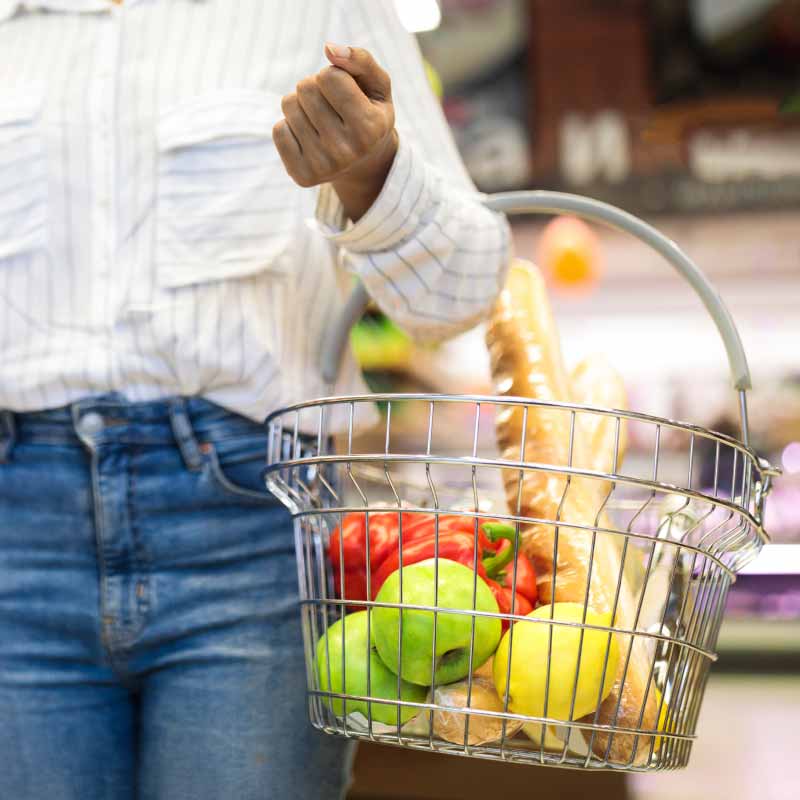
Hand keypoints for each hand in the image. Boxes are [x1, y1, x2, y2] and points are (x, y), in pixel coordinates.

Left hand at [273, 44, 398, 220]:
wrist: (365, 164)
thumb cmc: (369, 113)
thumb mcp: (377, 85)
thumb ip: (360, 60)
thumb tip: (329, 48)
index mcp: (369, 128)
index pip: (329, 76)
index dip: (333, 75)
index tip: (345, 92)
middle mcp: (347, 151)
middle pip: (305, 87)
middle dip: (314, 87)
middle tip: (330, 106)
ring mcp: (323, 167)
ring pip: (288, 105)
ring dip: (301, 105)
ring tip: (320, 120)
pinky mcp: (302, 176)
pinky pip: (278, 130)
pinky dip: (290, 126)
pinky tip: (309, 138)